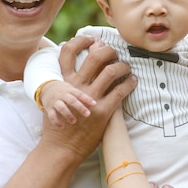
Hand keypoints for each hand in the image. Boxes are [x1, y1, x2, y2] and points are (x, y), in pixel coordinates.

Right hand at [39, 80, 95, 127]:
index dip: (87, 99)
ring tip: (74, 122)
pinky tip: (62, 127)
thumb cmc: (65, 91)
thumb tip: (95, 104)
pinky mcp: (49, 108)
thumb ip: (82, 97)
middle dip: (80, 107)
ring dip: (68, 115)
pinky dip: (56, 121)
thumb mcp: (73, 90)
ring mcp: (55, 102)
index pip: (79, 94)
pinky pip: (52, 115)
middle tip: (88, 114)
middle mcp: (62, 95)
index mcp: (70, 90)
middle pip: (71, 100)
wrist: (46, 87)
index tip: (95, 104)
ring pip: (61, 107)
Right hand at [49, 36, 134, 157]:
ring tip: (127, 68)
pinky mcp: (103, 111)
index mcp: (63, 81)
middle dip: (109, 50)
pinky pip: (121, 90)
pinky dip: (130, 83)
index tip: (94, 40)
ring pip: (112, 70)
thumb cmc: (58, 123)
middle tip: (116, 53)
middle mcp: (77, 85)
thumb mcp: (55, 99)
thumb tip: (75, 69)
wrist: (61, 148)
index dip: (82, 40)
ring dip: (123, 66)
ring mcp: (91, 98)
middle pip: (96, 55)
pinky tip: (132, 82)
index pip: (68, 50)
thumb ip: (65, 83)